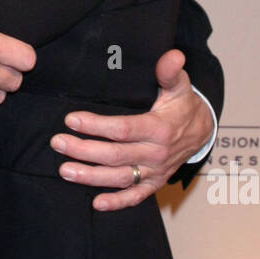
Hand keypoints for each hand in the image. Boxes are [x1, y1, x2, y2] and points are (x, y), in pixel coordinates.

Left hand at [49, 49, 212, 210]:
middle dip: (83, 150)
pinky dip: (117, 202)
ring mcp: (155, 171)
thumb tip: (173, 55)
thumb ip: (170, 72)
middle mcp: (156, 153)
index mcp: (159, 128)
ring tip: (65, 171)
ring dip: (91, 177)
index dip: (96, 126)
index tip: (71, 119)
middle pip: (115, 155)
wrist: (201, 131)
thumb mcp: (179, 86)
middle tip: (58, 143)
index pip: (123, 129)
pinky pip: (135, 196)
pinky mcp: (154, 183)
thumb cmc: (183, 105)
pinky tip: (96, 203)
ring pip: (119, 177)